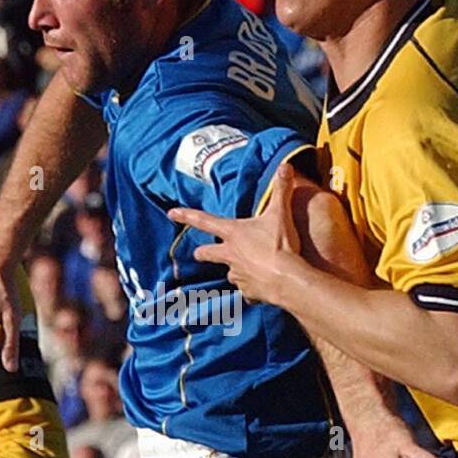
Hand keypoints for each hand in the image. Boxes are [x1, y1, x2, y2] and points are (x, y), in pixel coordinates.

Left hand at [169, 161, 302, 305]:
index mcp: (233, 234)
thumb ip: (282, 189)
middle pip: (208, 254)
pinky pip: (249, 290)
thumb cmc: (279, 246)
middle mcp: (230, 255)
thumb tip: (286, 165)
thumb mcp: (280, 214)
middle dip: (203, 253)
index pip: (204, 221)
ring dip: (235, 270)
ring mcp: (238, 276)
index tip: (171, 213)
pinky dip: (253, 288)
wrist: (286, 280)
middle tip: (199, 254)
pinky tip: (263, 286)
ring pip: (231, 273)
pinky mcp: (249, 292)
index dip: (186, 215)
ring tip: (247, 268)